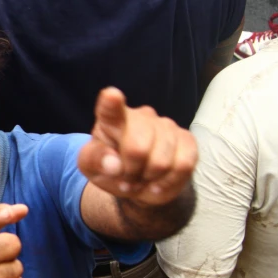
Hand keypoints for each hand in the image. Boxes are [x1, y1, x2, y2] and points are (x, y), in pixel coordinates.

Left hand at [78, 87, 197, 206]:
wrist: (138, 181)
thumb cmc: (110, 168)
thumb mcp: (91, 166)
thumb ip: (96, 161)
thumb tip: (113, 165)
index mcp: (111, 119)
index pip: (110, 108)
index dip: (111, 102)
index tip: (111, 96)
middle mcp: (141, 116)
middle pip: (138, 149)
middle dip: (131, 172)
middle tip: (126, 179)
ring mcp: (166, 125)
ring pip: (162, 161)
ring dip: (149, 179)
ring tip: (142, 179)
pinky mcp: (186, 139)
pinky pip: (183, 165)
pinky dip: (169, 181)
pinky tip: (159, 182)